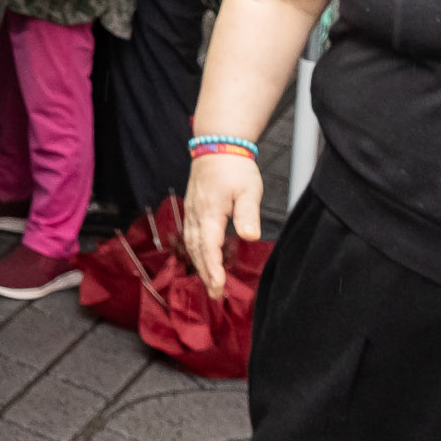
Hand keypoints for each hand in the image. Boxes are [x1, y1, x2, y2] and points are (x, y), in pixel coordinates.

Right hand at [183, 151, 262, 300]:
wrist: (217, 147)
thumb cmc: (235, 168)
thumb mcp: (248, 190)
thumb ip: (248, 214)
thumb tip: (250, 237)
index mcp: (210, 211)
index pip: (209, 245)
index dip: (213, 267)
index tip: (218, 286)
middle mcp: (196, 213)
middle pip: (197, 248)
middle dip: (205, 272)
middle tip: (214, 293)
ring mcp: (192, 210)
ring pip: (191, 242)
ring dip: (199, 263)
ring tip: (208, 282)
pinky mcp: (193, 208)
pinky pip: (190, 234)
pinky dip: (195, 250)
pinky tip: (201, 257)